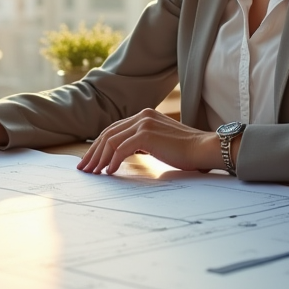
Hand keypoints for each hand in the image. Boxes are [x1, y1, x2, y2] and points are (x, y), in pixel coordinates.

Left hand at [77, 109, 222, 174]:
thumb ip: (142, 143)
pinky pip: (121, 149)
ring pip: (111, 141)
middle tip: (84, 168)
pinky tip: (110, 171)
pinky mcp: (146, 134)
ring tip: (94, 172)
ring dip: (100, 158)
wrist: (204, 149)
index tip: (91, 160)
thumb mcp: (159, 142)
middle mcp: (142, 116)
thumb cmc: (186, 151)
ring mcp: (144, 123)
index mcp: (144, 115)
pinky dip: (113, 161)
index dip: (99, 145)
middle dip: (93, 152)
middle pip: (108, 134)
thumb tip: (121, 154)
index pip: (114, 129)